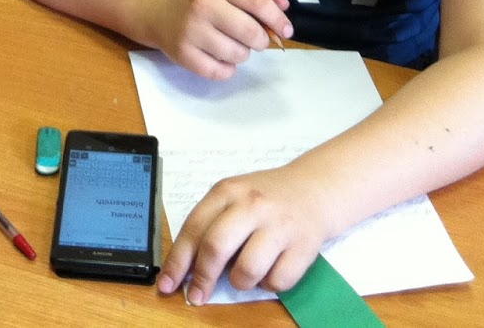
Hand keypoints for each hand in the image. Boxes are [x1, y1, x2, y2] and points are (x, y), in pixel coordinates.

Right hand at [143, 0, 290, 78]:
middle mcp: (202, 6)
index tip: (286, 30)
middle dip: (261, 40)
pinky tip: (220, 56)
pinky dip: (227, 69)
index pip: (256, 1)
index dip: (277, 18)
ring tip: (232, 43)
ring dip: (243, 53)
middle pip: (251, 32)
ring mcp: (191, 32)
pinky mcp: (182, 55)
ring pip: (238, 55)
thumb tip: (284, 6)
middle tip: (256, 38)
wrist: (154, 6)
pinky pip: (220, 72)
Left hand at [156, 166, 326, 304]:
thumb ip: (210, 224)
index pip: (194, 228)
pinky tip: (272, 268)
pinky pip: (277, 281)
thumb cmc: (267, 198)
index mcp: (228, 191)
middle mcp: (253, 205)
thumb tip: (185, 268)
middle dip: (202, 277)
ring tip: (245, 272)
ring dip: (240, 281)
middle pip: (216, 247)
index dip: (177, 261)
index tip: (167, 285)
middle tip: (197, 295)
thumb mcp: (234, 197)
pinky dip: (269, 284)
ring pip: (246, 270)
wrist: (316, 188)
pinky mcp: (304, 246)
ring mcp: (279, 225)